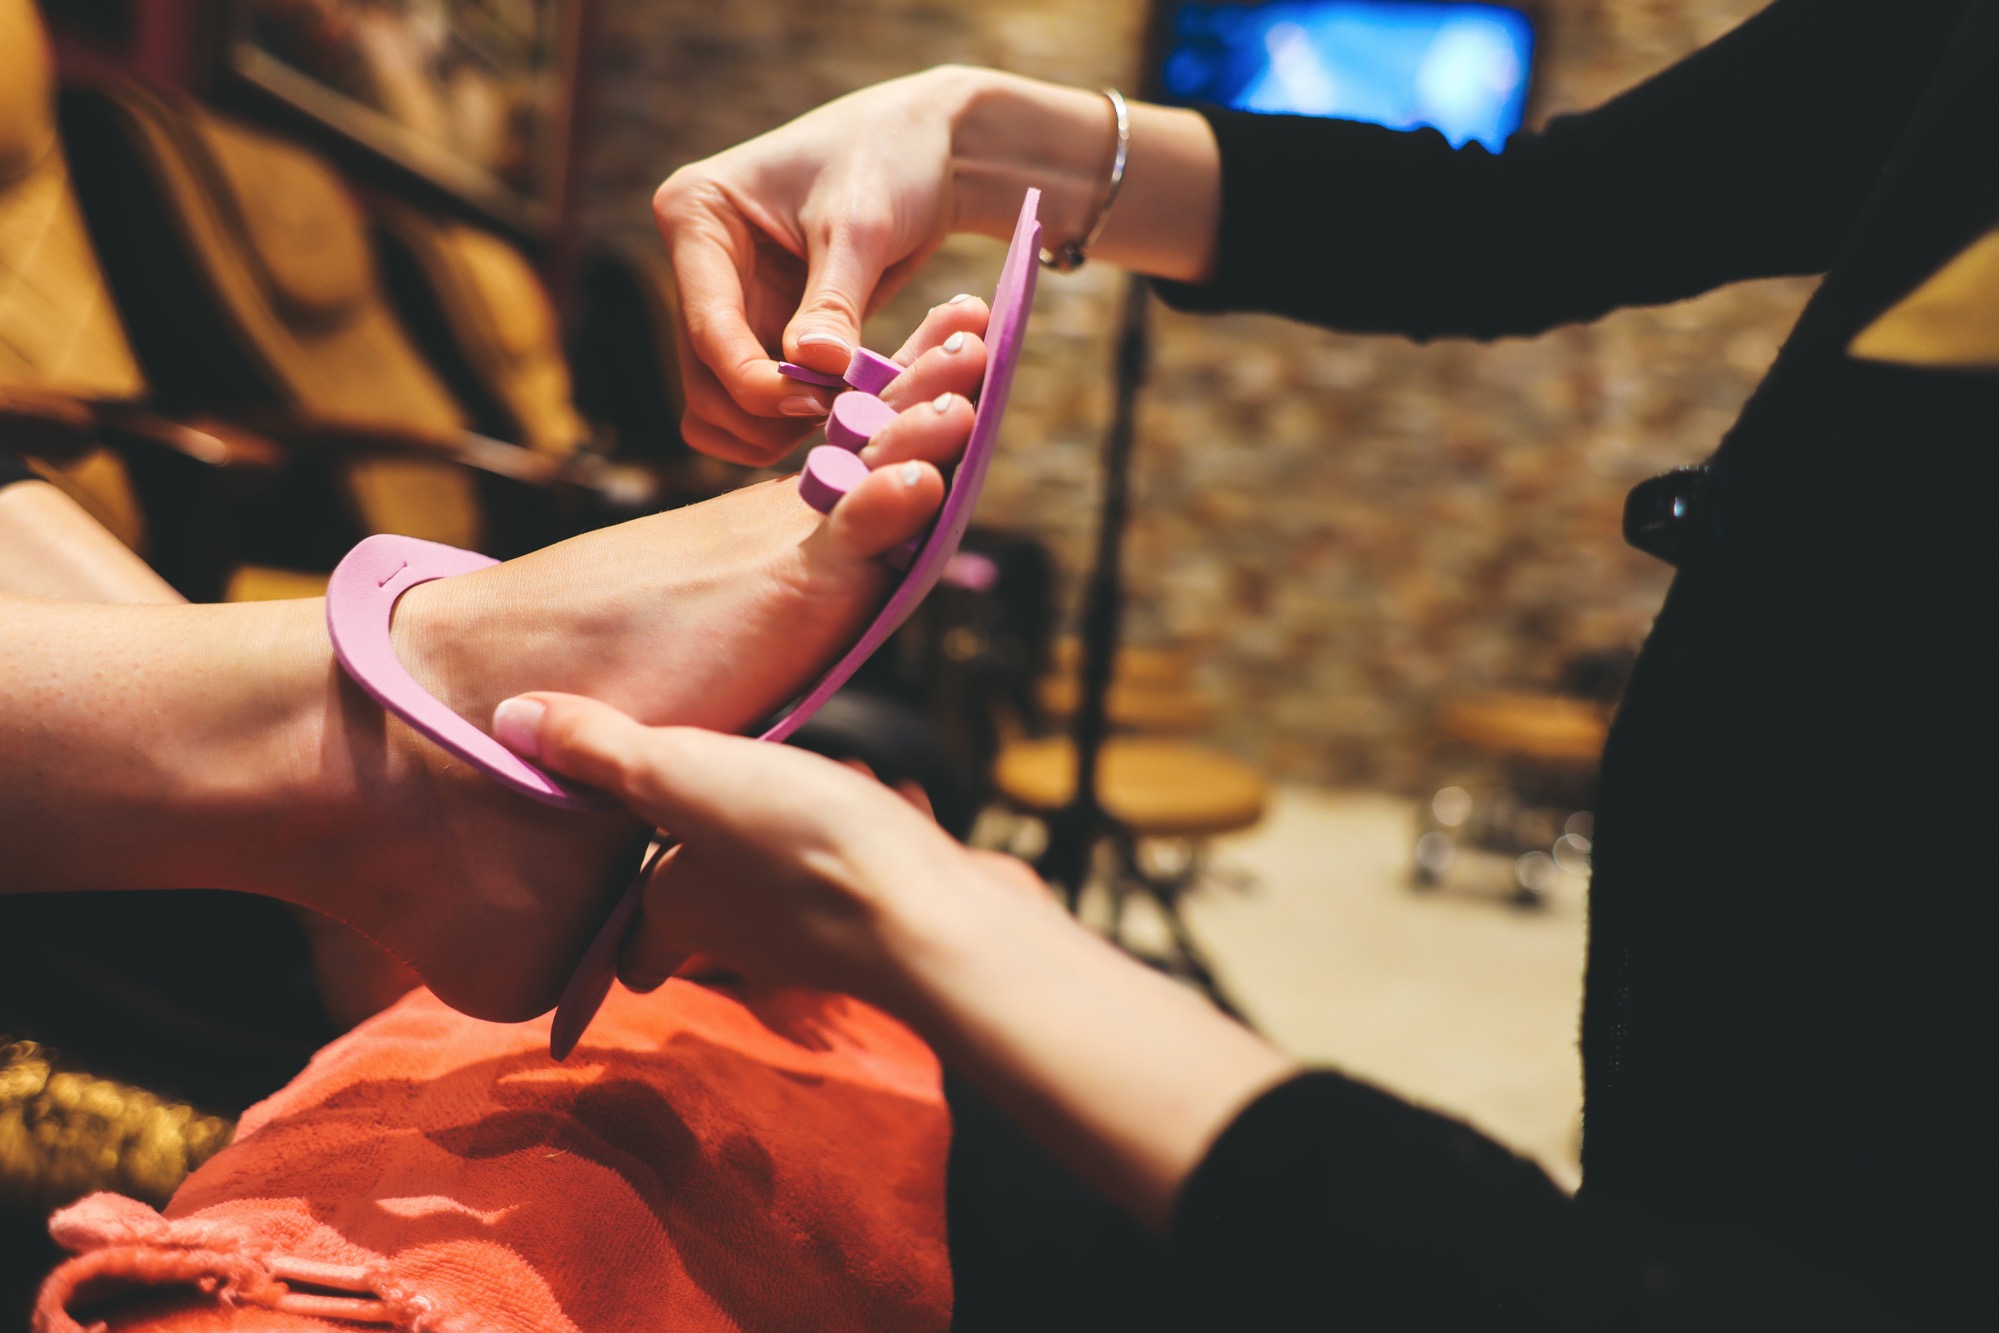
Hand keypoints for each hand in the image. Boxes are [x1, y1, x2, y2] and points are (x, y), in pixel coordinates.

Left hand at [495, 691, 1002, 1001]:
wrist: (938, 920)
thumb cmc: (801, 849)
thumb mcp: (686, 776)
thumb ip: (603, 751)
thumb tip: (508, 718)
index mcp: (684, 907)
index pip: (634, 933)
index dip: (619, 927)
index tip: (609, 922)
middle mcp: (749, 931)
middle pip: (710, 901)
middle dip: (703, 861)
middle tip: (691, 822)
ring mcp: (827, 927)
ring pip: (788, 877)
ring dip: (787, 830)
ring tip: (796, 777)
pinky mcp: (896, 909)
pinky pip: (865, 860)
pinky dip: (863, 828)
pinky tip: (885, 793)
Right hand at [653, 67, 976, 465]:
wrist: (929, 152)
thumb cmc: (891, 161)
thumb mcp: (861, 227)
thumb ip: (833, 302)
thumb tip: (811, 370)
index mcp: (696, 214)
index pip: (708, 324)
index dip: (754, 381)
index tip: (816, 407)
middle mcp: (698, 264)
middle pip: (704, 377)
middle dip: (764, 411)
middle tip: (840, 418)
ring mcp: (729, 302)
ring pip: (723, 401)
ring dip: (775, 426)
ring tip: (847, 412)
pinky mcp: (762, 331)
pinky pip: (757, 401)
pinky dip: (792, 419)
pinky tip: (846, 408)